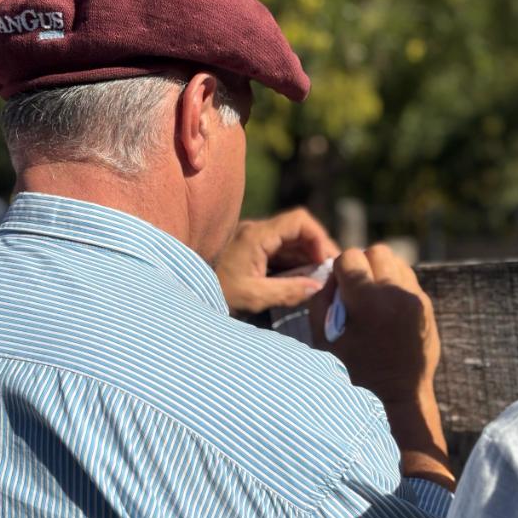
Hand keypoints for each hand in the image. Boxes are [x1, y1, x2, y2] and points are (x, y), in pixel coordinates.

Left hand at [215, 208, 338, 313]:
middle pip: (298, 230)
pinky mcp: (252, 251)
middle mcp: (257, 232)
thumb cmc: (216, 292)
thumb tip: (317, 288)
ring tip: (320, 279)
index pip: (299, 221)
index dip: (319, 237)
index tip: (326, 261)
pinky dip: (295, 262)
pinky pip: (281, 251)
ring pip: (291, 241)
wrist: (186, 293)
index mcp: (256, 236)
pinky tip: (304, 279)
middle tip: (331, 272)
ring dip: (308, 257)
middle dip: (318, 249)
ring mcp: (254, 240)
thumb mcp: (253, 296)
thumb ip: (287, 291)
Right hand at [310, 244, 453, 488]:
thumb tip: (333, 276)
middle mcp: (396, 294)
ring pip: (394, 261)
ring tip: (372, 299)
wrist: (399, 397)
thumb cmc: (353, 372)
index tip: (340, 292)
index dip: (339, 272)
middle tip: (355, 292)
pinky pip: (407, 278)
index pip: (350, 257)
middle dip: (361, 267)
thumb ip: (322, 300)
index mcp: (369, 302)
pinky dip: (394, 286)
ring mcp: (416, 299)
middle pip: (375, 252)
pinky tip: (386, 309)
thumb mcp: (323, 340)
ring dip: (379, 273)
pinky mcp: (426, 306)